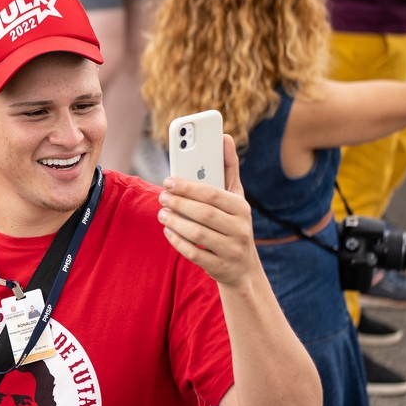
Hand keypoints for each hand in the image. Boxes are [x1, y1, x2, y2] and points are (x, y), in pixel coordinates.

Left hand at [157, 135, 260, 286]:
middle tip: (162, 196)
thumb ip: (228, 168)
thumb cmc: (233, 224)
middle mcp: (240, 229)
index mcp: (242, 208)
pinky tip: (168, 231)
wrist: (243, 269)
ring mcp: (231, 250)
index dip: (188, 186)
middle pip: (204, 213)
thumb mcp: (235, 198)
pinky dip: (177, 241)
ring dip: (175, 222)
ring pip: (198, 234)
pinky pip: (194, 253)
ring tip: (162, 213)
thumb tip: (225, 137)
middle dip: (179, 203)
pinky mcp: (219, 267)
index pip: (213, 194)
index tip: (168, 179)